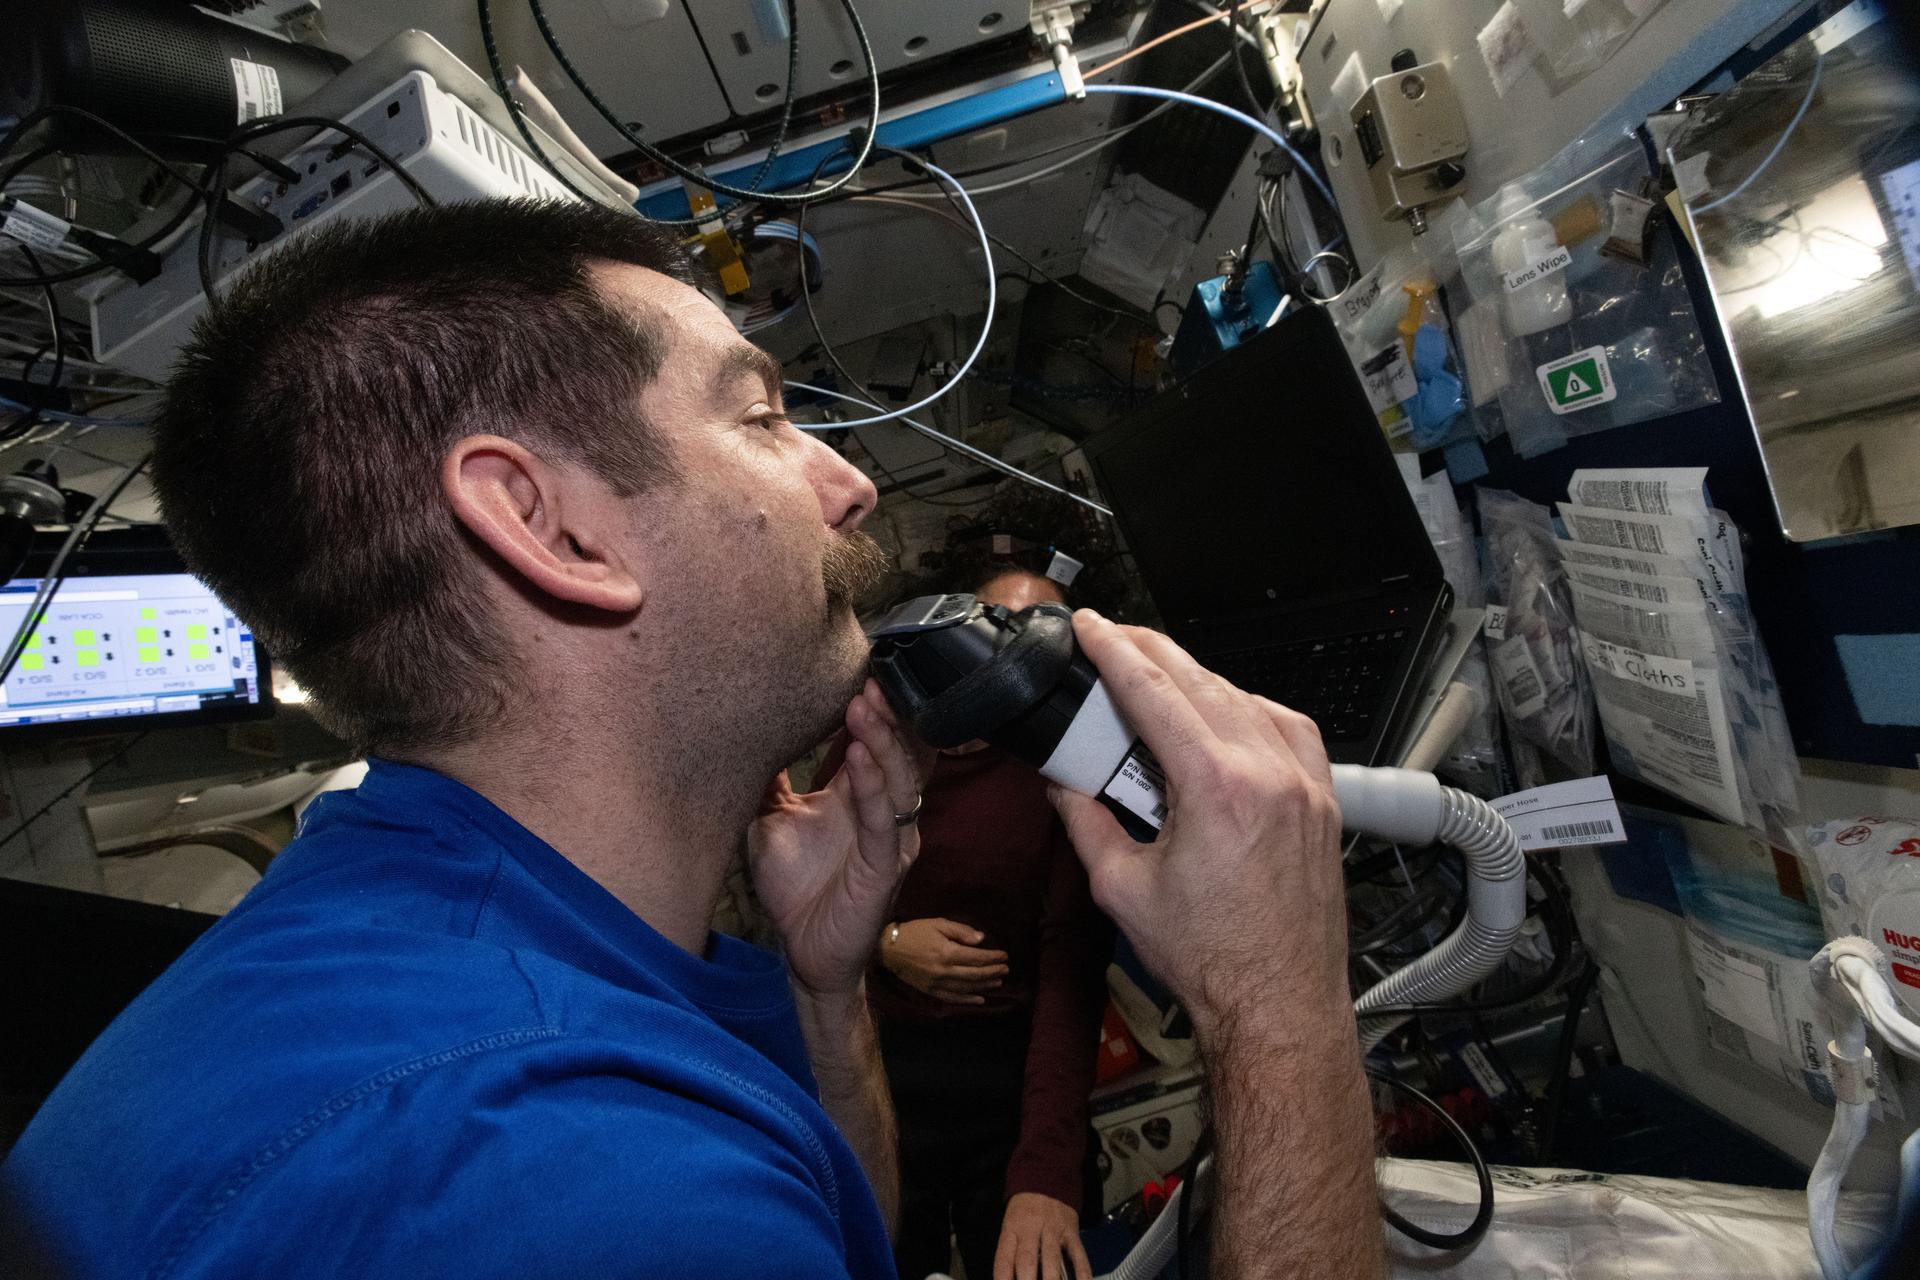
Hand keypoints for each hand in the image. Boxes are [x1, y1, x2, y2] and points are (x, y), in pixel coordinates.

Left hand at [750, 680, 932, 997]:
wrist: (802, 952)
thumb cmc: (794, 887)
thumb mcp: (772, 817)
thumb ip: (769, 776)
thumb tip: (742, 724)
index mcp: (860, 794)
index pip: (879, 738)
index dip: (875, 705)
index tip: (860, 666)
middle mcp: (882, 810)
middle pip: (898, 750)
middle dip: (887, 711)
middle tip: (869, 674)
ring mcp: (889, 838)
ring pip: (897, 779)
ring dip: (882, 740)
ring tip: (864, 705)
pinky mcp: (885, 869)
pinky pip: (884, 822)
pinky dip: (872, 787)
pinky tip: (860, 757)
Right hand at [880, 918, 1008, 1004]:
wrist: (888, 949)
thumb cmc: (914, 932)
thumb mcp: (938, 924)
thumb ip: (961, 931)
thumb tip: (981, 940)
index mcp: (948, 953)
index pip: (977, 957)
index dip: (993, 957)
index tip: (1005, 955)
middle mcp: (945, 971)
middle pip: (975, 974)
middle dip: (993, 971)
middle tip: (1005, 969)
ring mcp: (937, 983)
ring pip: (967, 987)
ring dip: (985, 985)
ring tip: (998, 982)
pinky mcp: (930, 991)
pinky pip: (953, 998)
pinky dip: (968, 1000)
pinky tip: (980, 999)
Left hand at [994, 1192, 1089, 1279]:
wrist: (1048, 1176)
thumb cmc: (1025, 1208)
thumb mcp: (1011, 1223)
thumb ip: (1011, 1251)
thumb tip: (1011, 1278)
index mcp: (1012, 1229)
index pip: (1004, 1258)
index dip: (1003, 1279)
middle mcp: (1031, 1229)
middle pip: (1027, 1260)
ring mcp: (1053, 1230)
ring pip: (1052, 1258)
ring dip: (1051, 1279)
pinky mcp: (1072, 1232)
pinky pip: (1078, 1255)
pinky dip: (1082, 1272)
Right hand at [1048, 612, 1345, 1035]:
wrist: (1276, 1005)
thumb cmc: (1211, 960)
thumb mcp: (1120, 887)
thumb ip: (1085, 819)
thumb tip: (1061, 779)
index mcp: (1216, 786)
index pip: (1155, 692)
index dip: (1114, 650)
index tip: (1089, 626)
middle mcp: (1269, 773)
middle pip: (1201, 682)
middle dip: (1151, 652)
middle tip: (1114, 637)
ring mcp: (1305, 785)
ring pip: (1247, 698)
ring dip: (1198, 680)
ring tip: (1158, 678)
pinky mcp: (1323, 802)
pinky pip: (1289, 729)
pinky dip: (1250, 709)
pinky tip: (1224, 714)